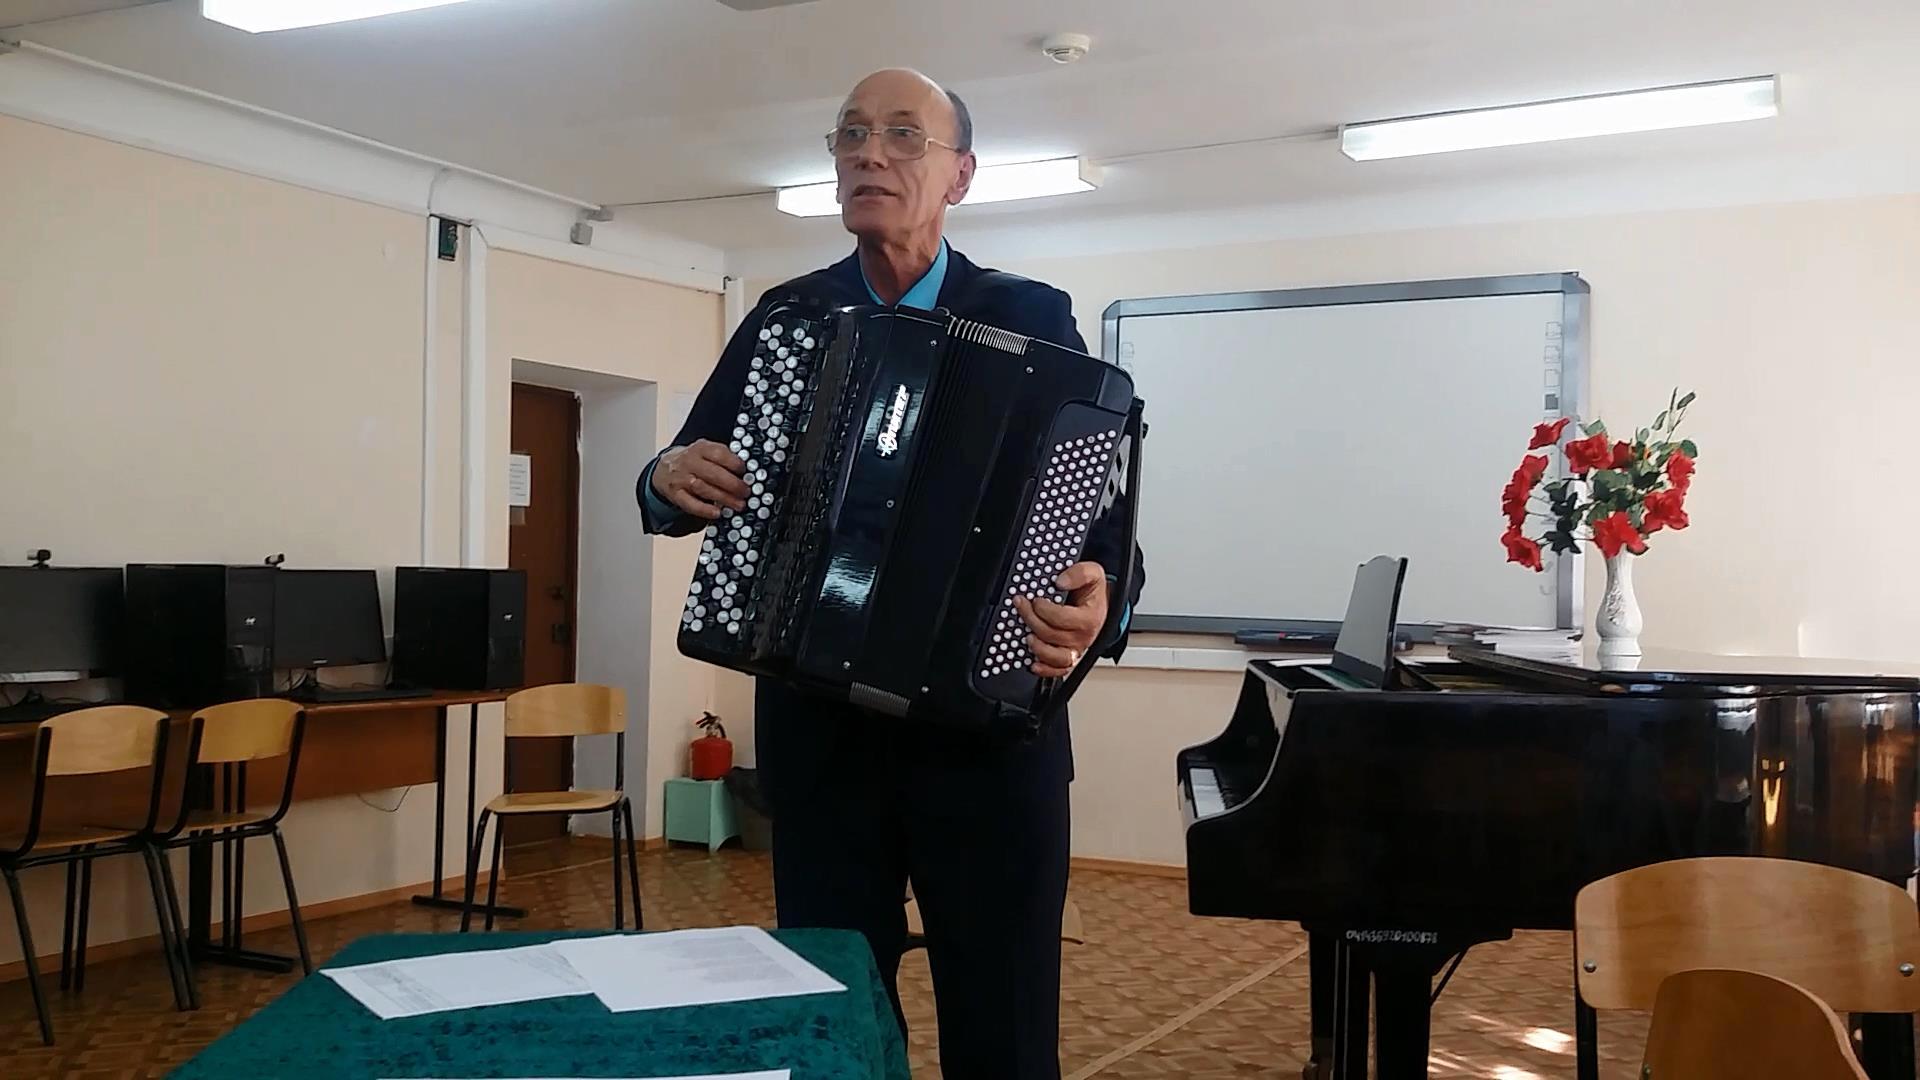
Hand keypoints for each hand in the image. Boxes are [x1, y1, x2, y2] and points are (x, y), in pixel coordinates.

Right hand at [652, 440, 748, 520]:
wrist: (664, 469)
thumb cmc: (691, 461)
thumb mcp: (705, 451)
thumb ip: (722, 457)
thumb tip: (745, 471)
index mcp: (700, 448)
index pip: (718, 453)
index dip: (734, 463)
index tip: (746, 472)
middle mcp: (689, 462)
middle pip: (713, 473)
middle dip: (733, 484)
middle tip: (746, 492)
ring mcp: (681, 478)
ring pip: (703, 488)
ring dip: (723, 498)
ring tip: (738, 504)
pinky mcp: (676, 494)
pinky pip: (690, 504)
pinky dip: (704, 509)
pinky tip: (717, 513)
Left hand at [1014, 562, 1107, 677]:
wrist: (1103, 605)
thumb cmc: (1095, 592)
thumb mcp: (1093, 573)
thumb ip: (1079, 573)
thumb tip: (1060, 582)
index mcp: (1089, 618)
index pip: (1061, 618)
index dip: (1043, 609)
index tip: (1035, 599)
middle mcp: (1083, 637)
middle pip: (1051, 635)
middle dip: (1031, 619)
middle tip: (1021, 606)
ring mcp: (1076, 649)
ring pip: (1055, 657)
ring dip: (1037, 648)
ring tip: (1027, 635)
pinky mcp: (1070, 657)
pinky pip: (1059, 671)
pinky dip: (1045, 670)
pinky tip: (1033, 664)